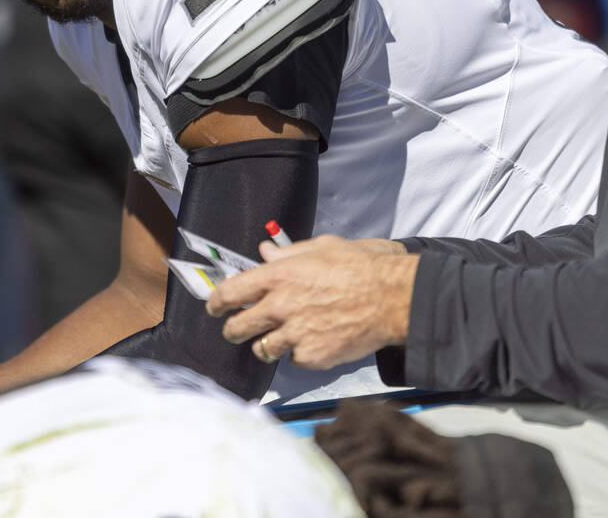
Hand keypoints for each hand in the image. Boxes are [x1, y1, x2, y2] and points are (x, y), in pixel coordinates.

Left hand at [205, 236, 417, 369]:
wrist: (393, 298)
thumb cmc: (361, 266)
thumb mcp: (321, 247)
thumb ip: (286, 254)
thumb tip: (264, 252)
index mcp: (277, 277)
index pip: (230, 293)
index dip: (216, 303)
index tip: (215, 308)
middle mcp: (280, 307)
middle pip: (237, 328)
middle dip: (234, 329)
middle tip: (237, 329)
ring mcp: (295, 334)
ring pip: (261, 349)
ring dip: (266, 345)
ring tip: (278, 338)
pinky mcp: (312, 357)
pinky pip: (292, 360)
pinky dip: (297, 354)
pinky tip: (310, 342)